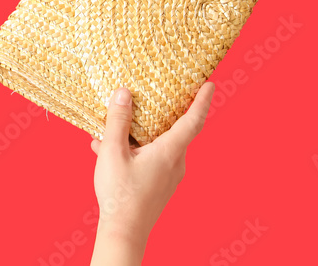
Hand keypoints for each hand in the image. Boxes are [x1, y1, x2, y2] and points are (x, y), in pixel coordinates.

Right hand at [89, 83, 214, 264]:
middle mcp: (175, 163)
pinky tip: (108, 149)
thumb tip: (124, 94)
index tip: (210, 84)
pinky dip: (135, 149)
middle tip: (157, 94)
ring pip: (159, 145)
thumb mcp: (113, 153)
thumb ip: (118, 121)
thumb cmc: (120, 195)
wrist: (123, 233)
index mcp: (169, 152)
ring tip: (114, 128)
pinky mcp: (159, 185)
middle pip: (176, 130)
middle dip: (164, 112)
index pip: (193, 121)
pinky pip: (151, 158)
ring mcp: (168, 176)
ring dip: (140, 133)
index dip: (202, 101)